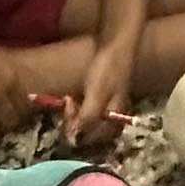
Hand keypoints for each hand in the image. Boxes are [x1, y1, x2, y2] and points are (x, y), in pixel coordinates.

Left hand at [69, 0, 148, 142]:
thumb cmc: (108, 69)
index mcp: (116, 120)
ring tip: (69, 99)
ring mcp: (107, 109)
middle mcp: (113, 118)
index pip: (93, 139)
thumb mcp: (96, 95)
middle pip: (89, 133)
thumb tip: (75, 140)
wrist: (116, 45)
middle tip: (67, 104)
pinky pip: (86, 112)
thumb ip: (87, 119)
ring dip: (74, 114)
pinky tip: (72, 98)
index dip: (77, 132)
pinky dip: (77, 107)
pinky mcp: (101, 100)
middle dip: (74, 122)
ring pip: (86, 123)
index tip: (69, 117)